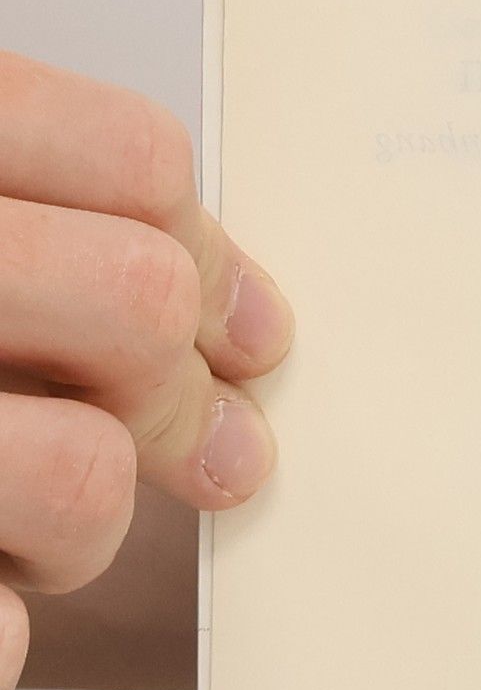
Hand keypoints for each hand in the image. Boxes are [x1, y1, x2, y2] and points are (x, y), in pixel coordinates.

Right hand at [0, 50, 292, 689]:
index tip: (240, 336)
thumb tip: (248, 336)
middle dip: (172, 394)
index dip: (210, 259)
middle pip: (133, 298)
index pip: (133, 159)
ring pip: (82, 470)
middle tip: (177, 450)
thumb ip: (50, 237)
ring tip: (13, 529)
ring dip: (78, 529)